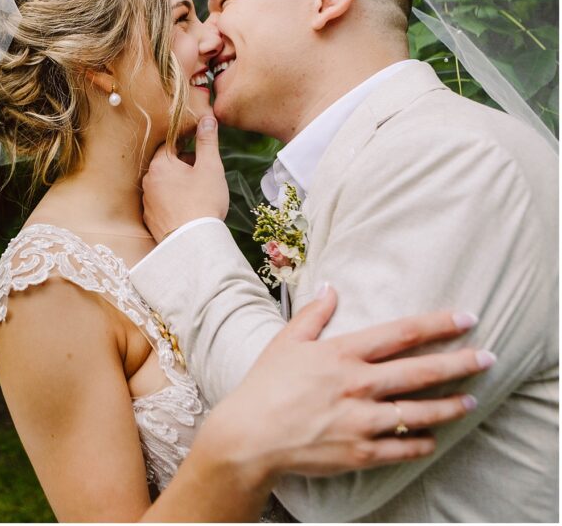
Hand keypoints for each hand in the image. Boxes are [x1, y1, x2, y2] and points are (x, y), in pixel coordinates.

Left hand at [142, 116, 228, 241]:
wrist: (192, 242)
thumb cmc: (203, 201)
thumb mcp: (210, 167)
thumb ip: (208, 141)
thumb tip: (207, 119)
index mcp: (160, 164)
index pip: (170, 145)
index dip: (186, 144)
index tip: (200, 150)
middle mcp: (148, 181)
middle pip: (165, 165)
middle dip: (183, 165)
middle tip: (204, 173)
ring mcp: (147, 202)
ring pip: (163, 184)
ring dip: (178, 184)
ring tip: (198, 193)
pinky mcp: (150, 219)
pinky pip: (161, 203)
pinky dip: (173, 202)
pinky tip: (188, 209)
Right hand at [198, 285, 489, 486]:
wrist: (249, 436)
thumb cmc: (264, 386)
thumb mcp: (285, 342)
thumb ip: (314, 315)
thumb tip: (332, 287)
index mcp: (342, 355)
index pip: (401, 334)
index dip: (437, 324)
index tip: (466, 318)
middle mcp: (358, 385)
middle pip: (420, 372)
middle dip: (459, 363)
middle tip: (487, 358)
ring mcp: (361, 420)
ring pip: (419, 412)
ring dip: (449, 406)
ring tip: (469, 400)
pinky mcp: (360, 451)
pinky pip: (402, 447)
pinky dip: (422, 443)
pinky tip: (434, 439)